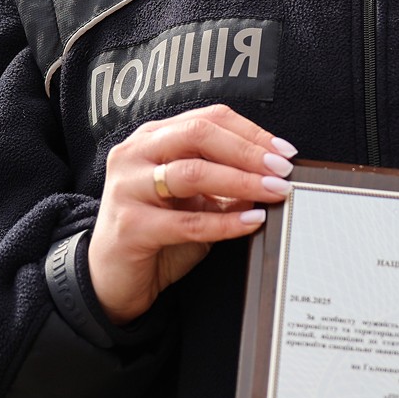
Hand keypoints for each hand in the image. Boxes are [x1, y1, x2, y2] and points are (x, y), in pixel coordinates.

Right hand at [88, 104, 296, 323]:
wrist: (114, 278)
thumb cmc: (158, 231)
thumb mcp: (197, 200)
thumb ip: (227, 183)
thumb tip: (273, 174)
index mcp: (153, 138)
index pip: (207, 119)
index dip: (251, 132)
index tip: (284, 151)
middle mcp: (135, 153)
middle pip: (198, 134)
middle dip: (248, 151)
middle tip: (282, 170)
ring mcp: (127, 187)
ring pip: (192, 173)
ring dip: (241, 181)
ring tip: (274, 192)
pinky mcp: (130, 226)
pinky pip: (187, 221)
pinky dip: (225, 222)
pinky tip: (252, 221)